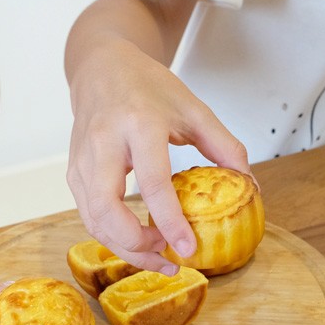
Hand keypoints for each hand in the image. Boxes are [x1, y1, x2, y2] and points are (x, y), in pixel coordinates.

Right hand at [67, 40, 250, 273]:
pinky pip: (88, 216)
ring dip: (124, 248)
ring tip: (159, 256)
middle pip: (107, 210)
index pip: (153, 183)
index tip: (188, 249)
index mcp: (139, 124)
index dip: (171, 222)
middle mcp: (104, 143)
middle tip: (168, 256)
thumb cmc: (149, 88)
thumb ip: (224, 146)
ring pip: (94, 220)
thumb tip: (250, 186)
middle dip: (136, 245)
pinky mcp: (73, 173)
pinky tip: (138, 241)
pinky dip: (112, 236)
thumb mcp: (194, 109)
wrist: (102, 68)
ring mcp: (82, 160)